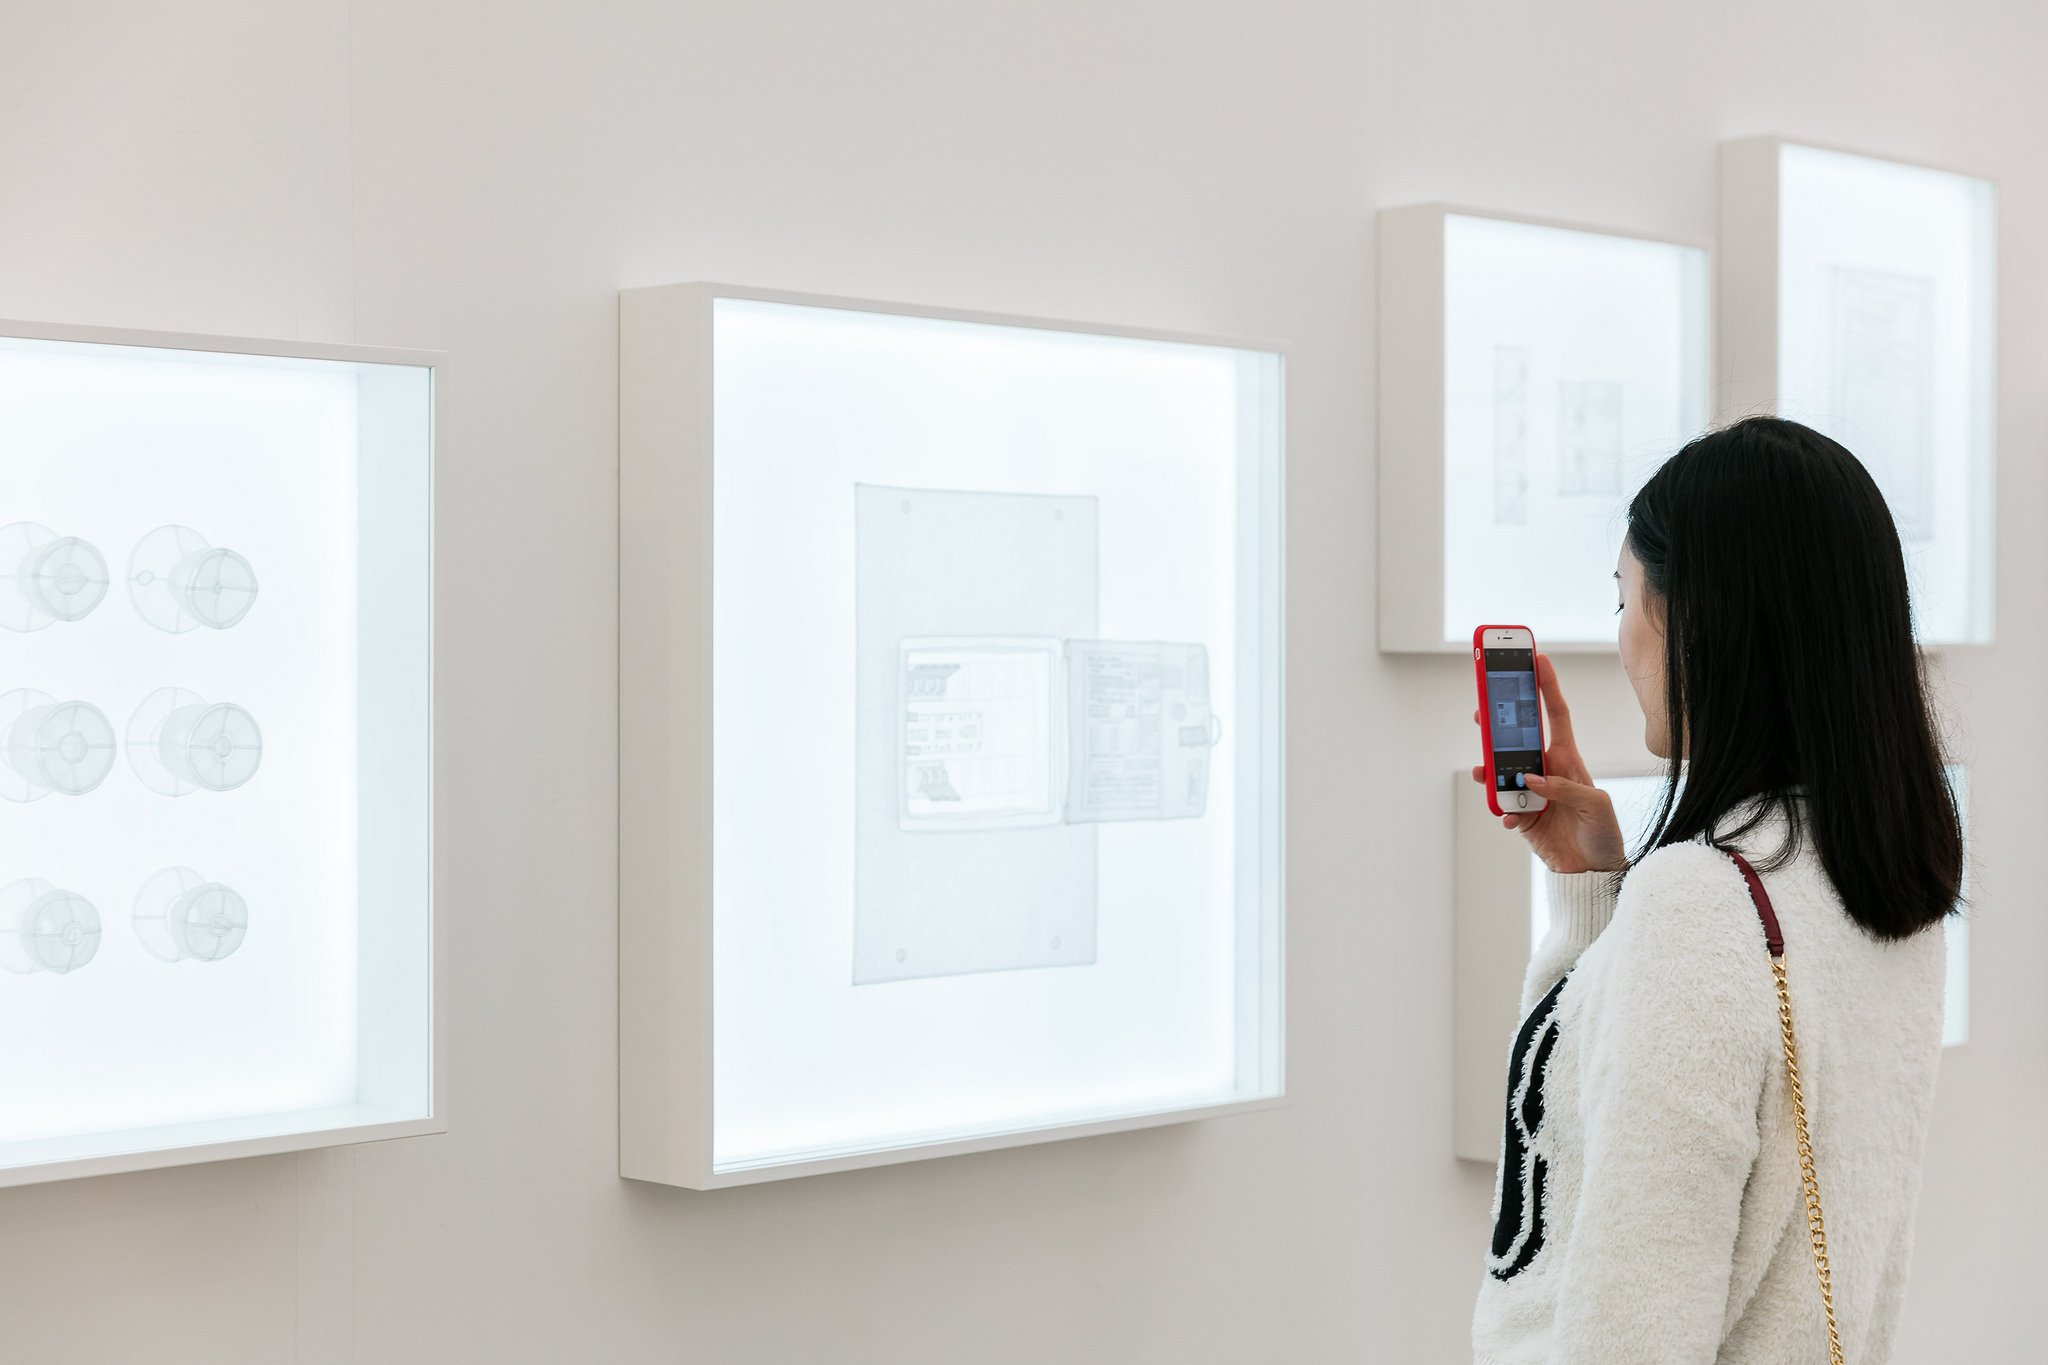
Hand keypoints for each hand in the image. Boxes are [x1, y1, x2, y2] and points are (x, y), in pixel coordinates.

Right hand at [1471, 653, 1628, 873]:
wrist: (1594, 870)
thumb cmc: (1603, 832)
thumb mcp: (1596, 805)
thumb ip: (1565, 788)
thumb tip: (1531, 778)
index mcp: (1567, 759)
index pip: (1555, 715)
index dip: (1547, 686)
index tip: (1536, 659)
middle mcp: (1545, 770)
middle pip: (1516, 738)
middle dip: (1497, 723)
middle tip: (1481, 711)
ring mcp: (1530, 792)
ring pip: (1500, 771)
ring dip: (1488, 770)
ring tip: (1482, 772)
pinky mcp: (1520, 816)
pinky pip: (1501, 807)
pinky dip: (1501, 811)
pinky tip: (1509, 817)